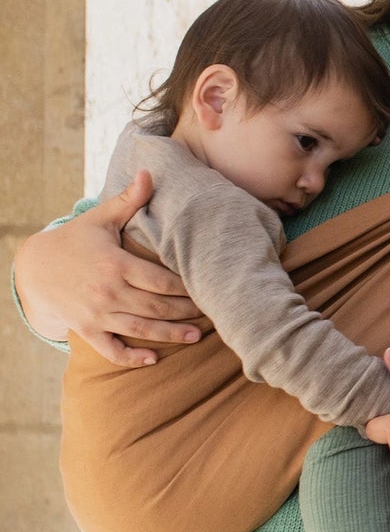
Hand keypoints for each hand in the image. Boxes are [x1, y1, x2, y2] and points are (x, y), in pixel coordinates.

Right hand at [13, 172, 199, 366]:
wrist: (35, 268)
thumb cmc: (75, 240)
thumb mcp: (100, 218)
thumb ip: (129, 199)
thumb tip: (149, 172)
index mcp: (116, 264)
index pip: (161, 280)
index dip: (187, 287)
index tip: (210, 287)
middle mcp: (108, 292)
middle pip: (156, 308)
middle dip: (186, 312)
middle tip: (213, 314)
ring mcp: (96, 314)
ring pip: (141, 330)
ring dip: (170, 335)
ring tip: (196, 337)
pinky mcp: (86, 330)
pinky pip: (111, 349)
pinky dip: (131, 358)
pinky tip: (153, 359)